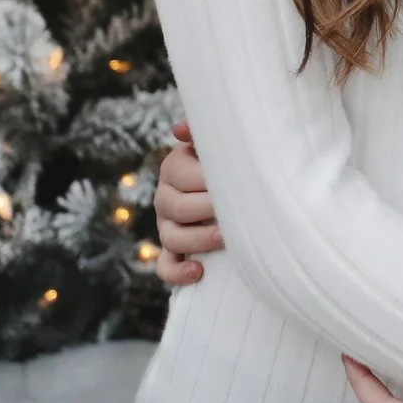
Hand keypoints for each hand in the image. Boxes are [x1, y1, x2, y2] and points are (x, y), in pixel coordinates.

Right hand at [153, 120, 222, 285]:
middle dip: (207, 209)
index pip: (182, 175)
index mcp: (174, 167)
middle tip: (237, 210)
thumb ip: (204, 130)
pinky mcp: (171, 252)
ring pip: (172, 238)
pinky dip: (178, 272)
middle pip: (178, 207)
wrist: (236, 185)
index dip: (207, 180)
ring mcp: (166, 227)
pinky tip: (198, 273)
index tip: (236, 181)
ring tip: (226, 238)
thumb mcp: (219, 141)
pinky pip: (165, 267)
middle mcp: (165, 197)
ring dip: (199, 240)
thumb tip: (179, 130)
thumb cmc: (232, 158)